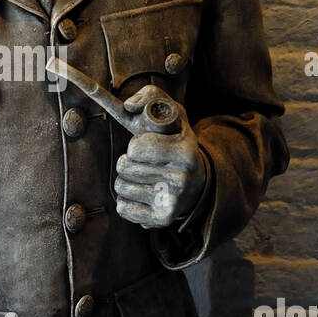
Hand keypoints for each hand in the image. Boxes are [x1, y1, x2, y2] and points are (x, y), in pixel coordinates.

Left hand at [113, 90, 205, 228]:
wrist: (197, 184)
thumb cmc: (176, 142)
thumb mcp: (172, 114)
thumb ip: (151, 96)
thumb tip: (128, 106)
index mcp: (186, 151)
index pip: (135, 148)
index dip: (135, 145)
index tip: (147, 146)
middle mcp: (182, 178)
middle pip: (124, 166)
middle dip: (128, 161)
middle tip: (144, 163)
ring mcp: (172, 202)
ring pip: (120, 186)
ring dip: (126, 179)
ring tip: (144, 177)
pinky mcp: (161, 220)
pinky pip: (122, 207)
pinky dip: (127, 200)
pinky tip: (143, 195)